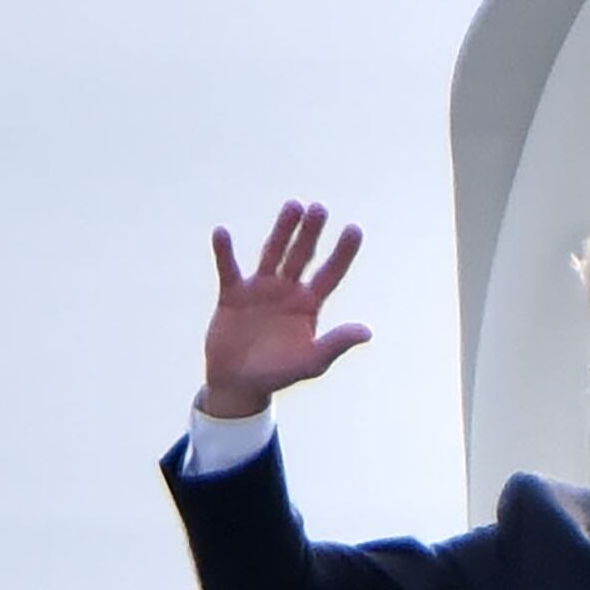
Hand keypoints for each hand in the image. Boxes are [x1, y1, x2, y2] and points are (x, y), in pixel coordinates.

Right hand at [202, 200, 370, 418]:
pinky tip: (222, 232)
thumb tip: (367, 331)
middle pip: (302, 255)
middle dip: (311, 233)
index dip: (343, 253)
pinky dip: (224, 252)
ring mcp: (260, 289)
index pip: (330, 274)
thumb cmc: (279, 375)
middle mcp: (287, 291)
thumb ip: (335, 343)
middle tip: (320, 208)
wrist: (240, 384)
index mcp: (309, 305)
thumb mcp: (311, 362)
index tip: (355, 229)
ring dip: (282, 230)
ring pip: (272, 253)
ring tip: (293, 205)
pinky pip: (228, 269)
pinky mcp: (232, 294)